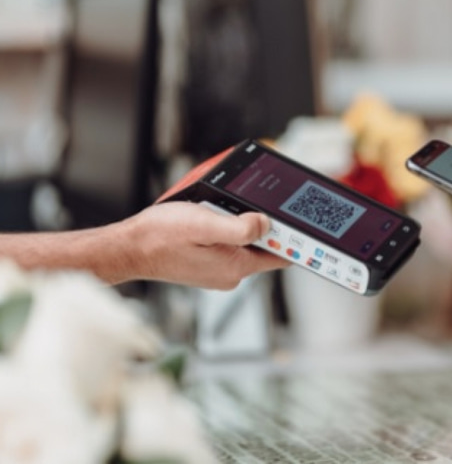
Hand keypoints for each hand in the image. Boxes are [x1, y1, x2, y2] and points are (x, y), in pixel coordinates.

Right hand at [114, 202, 289, 288]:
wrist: (128, 249)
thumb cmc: (159, 237)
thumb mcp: (204, 223)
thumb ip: (239, 227)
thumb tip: (265, 223)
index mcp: (236, 267)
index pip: (281, 256)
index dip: (292, 239)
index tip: (296, 221)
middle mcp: (230, 273)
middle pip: (264, 246)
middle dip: (261, 225)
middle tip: (244, 205)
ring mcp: (218, 270)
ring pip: (244, 243)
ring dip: (240, 224)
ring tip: (217, 211)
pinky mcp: (207, 264)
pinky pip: (227, 244)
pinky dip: (225, 229)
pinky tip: (209, 217)